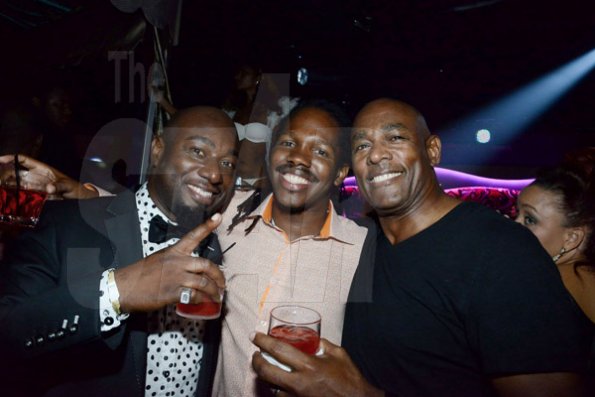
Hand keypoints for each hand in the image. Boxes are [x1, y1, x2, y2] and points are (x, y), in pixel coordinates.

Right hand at [0, 154, 98, 198]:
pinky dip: (10, 193)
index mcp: (41, 168)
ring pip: (14, 182)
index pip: (23, 160)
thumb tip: (49, 188)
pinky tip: (3, 195)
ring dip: (4, 183)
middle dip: (3, 172)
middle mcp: (34, 175)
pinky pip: (19, 192)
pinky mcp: (33, 194)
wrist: (76, 197)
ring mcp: (32, 185)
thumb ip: (59, 186)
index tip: (0, 159)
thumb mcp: (67, 186)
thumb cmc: (73, 187)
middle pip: (15, 171)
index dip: (12, 158)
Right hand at [115, 213, 225, 312]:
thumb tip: (190, 270)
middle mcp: (177, 262)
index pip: (193, 236)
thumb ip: (176, 262)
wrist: (124, 287)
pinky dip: (203, 300)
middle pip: (206, 265)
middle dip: (219, 275)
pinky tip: (204, 303)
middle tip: (223, 284)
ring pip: (204, 283)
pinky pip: (195, 296)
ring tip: (217, 297)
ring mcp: (175, 277)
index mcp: (174, 251)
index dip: (207, 226)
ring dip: (214, 292)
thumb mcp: (159, 260)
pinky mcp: (172, 292)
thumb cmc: (141, 274)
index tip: (219, 216)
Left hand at [251, 333, 382, 396]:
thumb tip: (314, 340)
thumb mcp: (339, 355)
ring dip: (266, 377)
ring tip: (266, 368)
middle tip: (255, 354)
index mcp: (309, 366)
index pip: (278, 350)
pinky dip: (277, 390)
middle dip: (256, 361)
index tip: (254, 336)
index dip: (263, 341)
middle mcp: (299, 383)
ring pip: (271, 387)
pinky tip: (279, 384)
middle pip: (266, 371)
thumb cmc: (350, 379)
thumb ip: (324, 345)